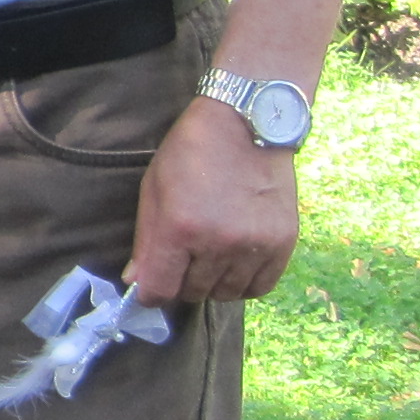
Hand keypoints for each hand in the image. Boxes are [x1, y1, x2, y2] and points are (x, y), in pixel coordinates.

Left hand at [122, 95, 300, 302]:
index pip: (159, 290)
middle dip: (181, 283)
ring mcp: (254, 244)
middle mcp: (218, 242)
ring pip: (227, 294)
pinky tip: (235, 264)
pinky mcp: (283, 242)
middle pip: (192, 293)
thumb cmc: (191, 154)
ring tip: (210, 258)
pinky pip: (261, 287)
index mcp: (179, 229)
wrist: (247, 124)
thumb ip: (146, 241)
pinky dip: (245, 283)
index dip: (150, 293)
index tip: (149, 288)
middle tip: (182, 262)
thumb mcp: (154, 190)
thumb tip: (137, 283)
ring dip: (213, 283)